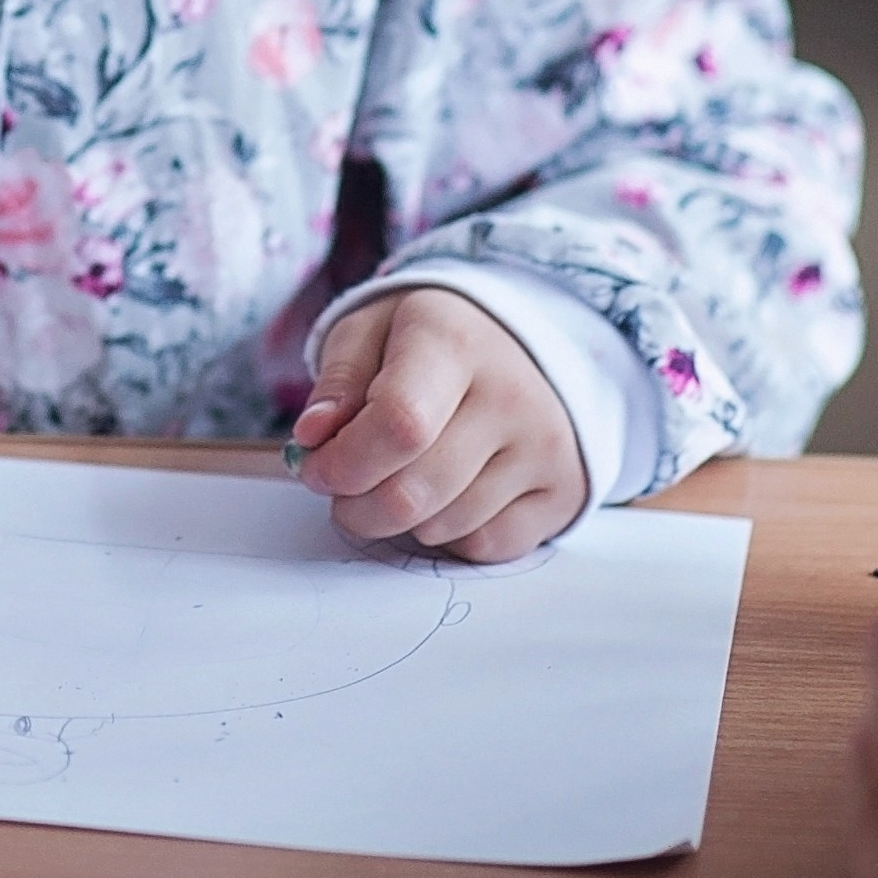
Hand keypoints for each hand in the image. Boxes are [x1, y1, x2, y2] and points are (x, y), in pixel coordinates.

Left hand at [288, 285, 587, 561]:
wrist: (522, 342)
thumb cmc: (431, 340)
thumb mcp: (371, 331)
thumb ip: (338, 381)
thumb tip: (312, 438)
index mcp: (454, 341)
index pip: (398, 424)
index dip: (343, 462)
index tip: (316, 468)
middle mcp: (510, 394)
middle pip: (413, 491)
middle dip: (357, 506)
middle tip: (343, 489)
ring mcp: (546, 445)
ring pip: (445, 526)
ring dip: (401, 520)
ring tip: (397, 479)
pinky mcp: (565, 488)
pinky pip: (487, 546)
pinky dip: (451, 534)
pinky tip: (446, 494)